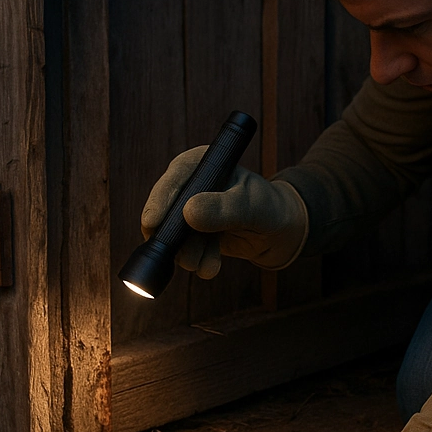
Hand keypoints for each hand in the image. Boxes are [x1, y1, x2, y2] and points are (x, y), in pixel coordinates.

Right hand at [141, 146, 308, 278]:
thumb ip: (225, 208)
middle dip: (174, 238)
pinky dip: (197, 262)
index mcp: (202, 165)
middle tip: (186, 257)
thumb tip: (190, 213)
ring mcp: (189, 213)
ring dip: (188, 254)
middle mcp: (190, 187)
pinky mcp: (193, 235)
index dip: (159, 201)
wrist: (279, 231)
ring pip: (173, 237)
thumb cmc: (268, 207)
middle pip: (165, 211)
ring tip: (207, 263)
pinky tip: (211, 266)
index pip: (173, 180)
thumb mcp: (252, 205)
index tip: (152, 223)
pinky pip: (186, 252)